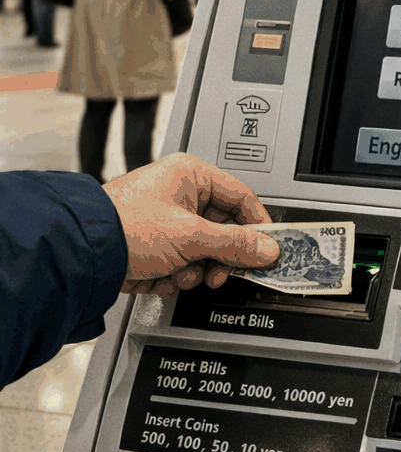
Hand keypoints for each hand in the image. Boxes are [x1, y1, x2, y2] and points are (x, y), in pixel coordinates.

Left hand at [102, 153, 279, 298]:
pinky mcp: (155, 244)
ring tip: (180, 274)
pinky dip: (176, 275)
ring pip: (205, 251)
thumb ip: (236, 244)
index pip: (242, 198)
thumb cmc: (123, 227)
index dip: (257, 226)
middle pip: (224, 230)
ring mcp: (167, 220)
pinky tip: (161, 276)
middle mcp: (180, 193)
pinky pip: (184, 262)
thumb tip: (267, 249)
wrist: (81, 254)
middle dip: (219, 257)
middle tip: (219, 273)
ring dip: (196, 270)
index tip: (267, 249)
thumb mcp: (191, 236)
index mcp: (191, 175)